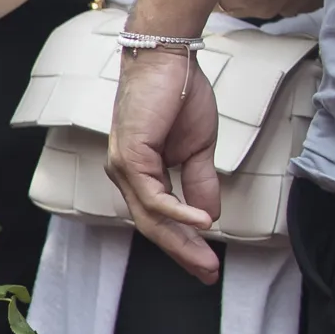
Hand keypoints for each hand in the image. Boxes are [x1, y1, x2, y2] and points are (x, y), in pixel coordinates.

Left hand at [109, 47, 222, 283]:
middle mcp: (126, 175)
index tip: (206, 265)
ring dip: (182, 241)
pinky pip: (153, 195)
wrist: (170, 60)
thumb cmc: (180, 97)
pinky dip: (178, 212)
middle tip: (207, 273)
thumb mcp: (198, 150)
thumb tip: (210, 218)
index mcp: (140, 175)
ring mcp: (124, 166)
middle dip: (182, 252)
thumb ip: (199, 184)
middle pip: (152, 226)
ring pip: (150, 217)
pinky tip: (202, 223)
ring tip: (206, 260)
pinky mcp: (130, 156)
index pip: (160, 219)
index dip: (184, 244)